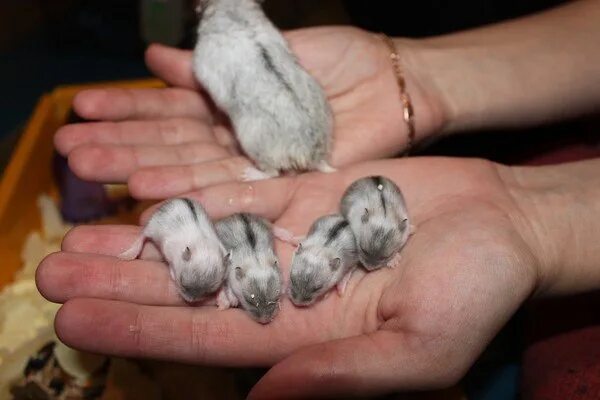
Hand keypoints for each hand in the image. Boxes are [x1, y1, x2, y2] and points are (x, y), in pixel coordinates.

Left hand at [37, 157, 543, 397]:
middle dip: (122, 281)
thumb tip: (264, 399)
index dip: (142, 329)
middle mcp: (288, 286)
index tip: (79, 321)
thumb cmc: (476, 293)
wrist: (503, 225)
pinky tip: (148, 190)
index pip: (208, 337)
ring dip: (143, 235)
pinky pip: (241, 192)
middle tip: (53, 271)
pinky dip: (195, 191)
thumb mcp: (420, 352)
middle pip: (189, 285)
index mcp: (308, 334)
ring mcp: (294, 236)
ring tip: (81, 232)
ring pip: (202, 235)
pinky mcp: (307, 194)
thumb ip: (340, 377)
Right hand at [54, 27, 445, 198]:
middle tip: (71, 150)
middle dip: (121, 144)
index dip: (127, 109)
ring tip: (95, 171)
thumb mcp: (271, 49)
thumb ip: (219, 62)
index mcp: (234, 105)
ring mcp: (259, 166)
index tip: (82, 108)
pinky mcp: (284, 186)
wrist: (397, 82)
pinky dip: (195, 189)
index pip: (171, 110)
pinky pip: (235, 189)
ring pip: (195, 169)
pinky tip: (152, 189)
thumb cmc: (342, 59)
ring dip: (145, 169)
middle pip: (174, 144)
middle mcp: (240, 141)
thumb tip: (158, 60)